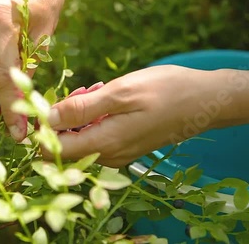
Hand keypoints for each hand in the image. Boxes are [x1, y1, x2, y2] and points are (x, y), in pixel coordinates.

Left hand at [44, 65, 242, 166]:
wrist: (205, 101)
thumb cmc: (166, 91)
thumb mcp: (120, 93)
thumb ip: (80, 109)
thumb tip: (45, 119)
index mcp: (104, 144)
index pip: (52, 151)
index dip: (42, 127)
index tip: (50, 101)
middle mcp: (108, 157)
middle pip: (64, 145)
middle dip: (63, 117)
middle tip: (84, 91)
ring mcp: (117, 155)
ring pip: (80, 139)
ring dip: (80, 114)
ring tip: (99, 91)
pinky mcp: (125, 148)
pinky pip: (96, 137)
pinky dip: (94, 118)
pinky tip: (108, 99)